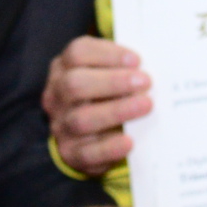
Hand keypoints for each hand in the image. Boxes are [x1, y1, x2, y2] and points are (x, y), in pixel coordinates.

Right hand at [43, 36, 151, 176]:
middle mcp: (56, 95)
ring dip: (116, 111)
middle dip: (113, 82)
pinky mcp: (70, 153)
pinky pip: (87, 153)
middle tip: (145, 82)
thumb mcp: (106, 75)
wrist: (89, 137)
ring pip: (81, 119)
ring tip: (146, 105)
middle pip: (74, 84)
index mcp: (63, 68)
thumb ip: (123, 68)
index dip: (107, 54)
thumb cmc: (105, 95)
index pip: (77, 53)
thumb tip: (149, 67)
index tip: (137, 60)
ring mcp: (60, 125)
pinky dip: (109, 148)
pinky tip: (129, 141)